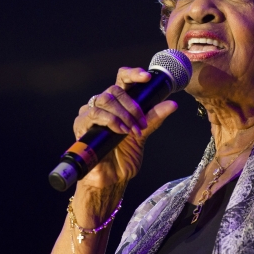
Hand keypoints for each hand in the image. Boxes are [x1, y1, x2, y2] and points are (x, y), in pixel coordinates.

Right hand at [73, 67, 177, 188]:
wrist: (112, 179)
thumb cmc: (124, 157)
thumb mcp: (143, 134)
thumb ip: (154, 118)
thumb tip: (172, 104)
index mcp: (118, 104)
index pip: (122, 80)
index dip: (133, 74)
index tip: (147, 77)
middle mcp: (103, 106)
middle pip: (114, 90)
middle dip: (131, 105)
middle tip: (140, 122)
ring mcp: (91, 114)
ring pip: (104, 100)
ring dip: (122, 114)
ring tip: (131, 130)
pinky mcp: (81, 125)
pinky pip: (93, 114)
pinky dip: (110, 121)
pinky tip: (119, 131)